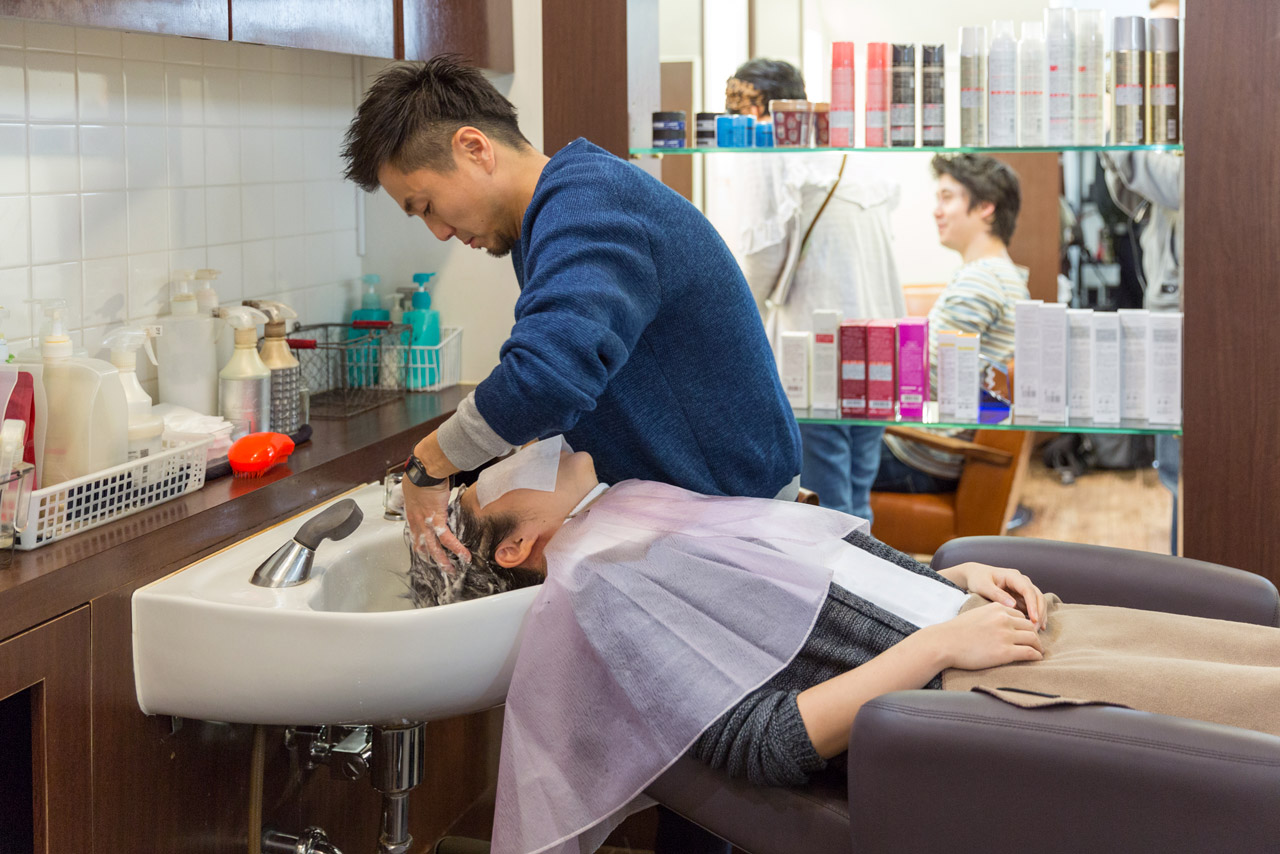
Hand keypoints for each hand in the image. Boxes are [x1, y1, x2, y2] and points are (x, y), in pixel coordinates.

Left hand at [403, 478, 470, 566]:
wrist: (423, 472)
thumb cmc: (419, 476)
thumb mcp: (414, 489)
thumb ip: (418, 496)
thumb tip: (422, 494)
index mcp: (412, 516)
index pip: (415, 538)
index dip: (421, 549)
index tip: (427, 556)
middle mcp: (417, 523)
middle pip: (423, 548)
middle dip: (432, 561)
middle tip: (440, 569)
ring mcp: (426, 523)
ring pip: (434, 548)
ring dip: (443, 561)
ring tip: (451, 570)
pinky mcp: (437, 519)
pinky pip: (446, 538)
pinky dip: (456, 549)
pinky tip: (464, 556)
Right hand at [922, 602, 1043, 670]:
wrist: (945, 643)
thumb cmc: (956, 631)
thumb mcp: (976, 614)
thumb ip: (991, 616)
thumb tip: (1000, 625)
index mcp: (997, 608)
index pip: (1020, 615)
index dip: (1025, 624)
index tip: (1026, 632)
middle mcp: (1004, 619)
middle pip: (1029, 625)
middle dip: (1035, 635)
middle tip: (1036, 643)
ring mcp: (1006, 635)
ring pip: (1033, 638)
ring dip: (1038, 646)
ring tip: (1038, 651)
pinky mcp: (1005, 652)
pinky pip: (1029, 652)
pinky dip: (1036, 655)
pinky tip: (1037, 658)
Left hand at [943, 561, 1046, 629]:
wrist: (974, 575)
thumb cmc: (978, 579)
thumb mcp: (983, 586)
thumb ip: (997, 594)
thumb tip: (1013, 605)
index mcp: (1013, 576)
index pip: (1028, 590)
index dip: (1033, 605)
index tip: (1034, 619)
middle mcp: (1021, 581)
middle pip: (1037, 596)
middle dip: (1039, 612)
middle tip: (1036, 628)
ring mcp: (1022, 589)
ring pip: (1038, 601)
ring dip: (1040, 615)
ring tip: (1037, 630)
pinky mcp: (1021, 597)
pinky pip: (1032, 606)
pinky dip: (1036, 616)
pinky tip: (1037, 627)